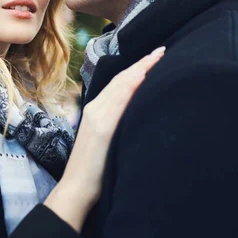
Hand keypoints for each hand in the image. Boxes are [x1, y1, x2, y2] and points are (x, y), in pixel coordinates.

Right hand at [44, 46, 165, 230]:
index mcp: (97, 111)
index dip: (136, 69)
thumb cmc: (93, 170)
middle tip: (160, 50)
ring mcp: (98, 116)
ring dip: (140, 69)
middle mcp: (96, 109)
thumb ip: (116, 124)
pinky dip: (130, 86)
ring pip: (120, 86)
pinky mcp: (102, 128)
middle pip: (121, 80)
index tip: (153, 58)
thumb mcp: (106, 141)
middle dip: (141, 64)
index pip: (119, 84)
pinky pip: (118, 101)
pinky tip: (142, 76)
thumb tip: (135, 115)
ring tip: (157, 57)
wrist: (77, 187)